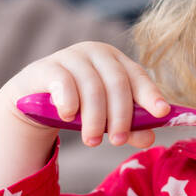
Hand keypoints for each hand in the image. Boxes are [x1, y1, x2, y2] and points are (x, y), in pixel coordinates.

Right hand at [0, 41, 169, 148]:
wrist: (34, 102)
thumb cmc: (80, 106)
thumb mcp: (106, 117)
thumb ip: (129, 127)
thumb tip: (149, 139)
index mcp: (117, 61)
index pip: (138, 76)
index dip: (150, 94)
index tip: (161, 113)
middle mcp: (97, 53)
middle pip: (117, 83)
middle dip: (121, 116)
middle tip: (118, 142)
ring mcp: (71, 57)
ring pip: (92, 87)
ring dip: (95, 118)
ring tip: (92, 141)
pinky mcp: (47, 66)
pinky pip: (63, 82)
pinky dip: (70, 102)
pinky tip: (69, 117)